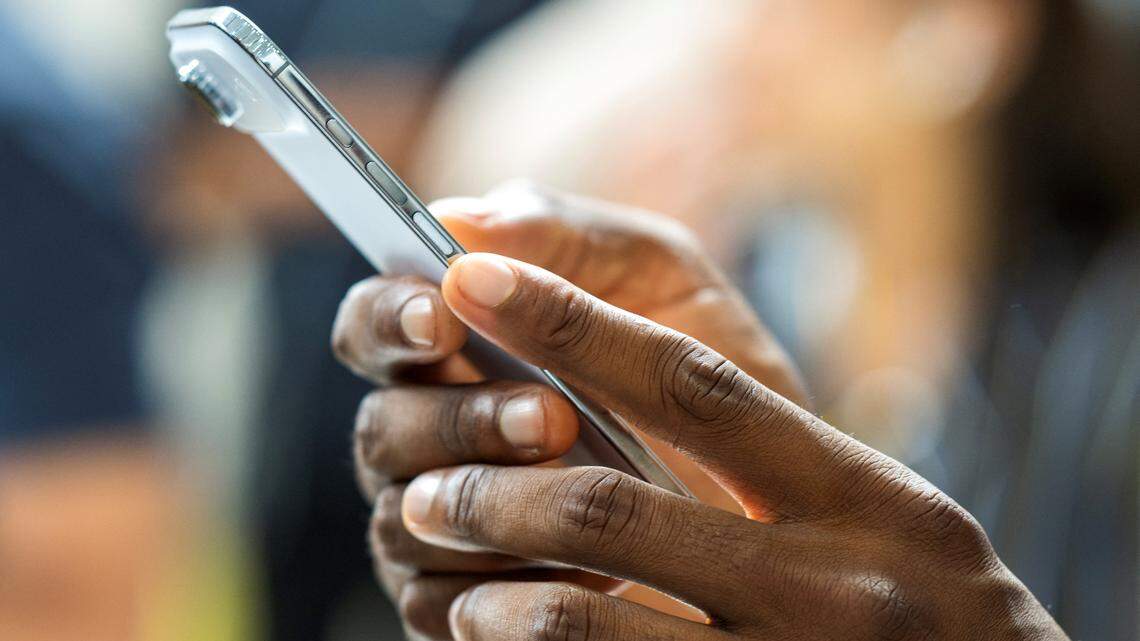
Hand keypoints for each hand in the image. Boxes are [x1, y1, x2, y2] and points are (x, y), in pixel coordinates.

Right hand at [332, 182, 803, 638]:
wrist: (784, 500)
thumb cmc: (710, 373)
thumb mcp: (661, 277)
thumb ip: (566, 236)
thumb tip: (458, 217)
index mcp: (458, 349)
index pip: (375, 324)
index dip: (387, 315)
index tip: (440, 312)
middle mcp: (431, 438)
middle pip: (380, 427)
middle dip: (457, 418)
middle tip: (552, 415)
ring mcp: (444, 527)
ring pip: (402, 520)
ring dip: (481, 502)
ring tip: (577, 485)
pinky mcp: (467, 605)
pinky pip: (439, 604)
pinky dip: (500, 586)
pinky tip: (582, 572)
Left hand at [383, 216, 1066, 637]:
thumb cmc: (923, 593)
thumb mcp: (880, 497)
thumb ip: (761, 424)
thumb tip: (617, 342)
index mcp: (863, 493)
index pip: (694, 384)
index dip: (571, 323)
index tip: (475, 272)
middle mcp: (832, 582)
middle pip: (613, 507)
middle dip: (492, 485)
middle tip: (423, 480)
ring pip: (588, 613)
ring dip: (491, 576)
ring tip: (444, 556)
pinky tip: (485, 628)